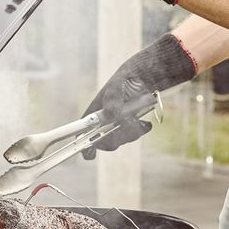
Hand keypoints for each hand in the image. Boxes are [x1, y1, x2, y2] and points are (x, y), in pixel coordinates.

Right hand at [80, 34, 196, 158]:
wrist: (144, 76)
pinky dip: (141, 130)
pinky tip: (146, 123)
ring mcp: (117, 125)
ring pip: (121, 139)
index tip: (89, 152)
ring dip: (130, 133)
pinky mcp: (131, 126)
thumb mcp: (117, 86)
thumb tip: (112, 115)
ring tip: (139, 120)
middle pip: (103, 141)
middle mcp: (103, 122)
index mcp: (92, 113)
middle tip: (126, 127)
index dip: (82, 144)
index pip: (82, 133)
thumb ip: (112, 100)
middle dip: (114, 138)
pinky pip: (134, 134)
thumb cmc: (124, 79)